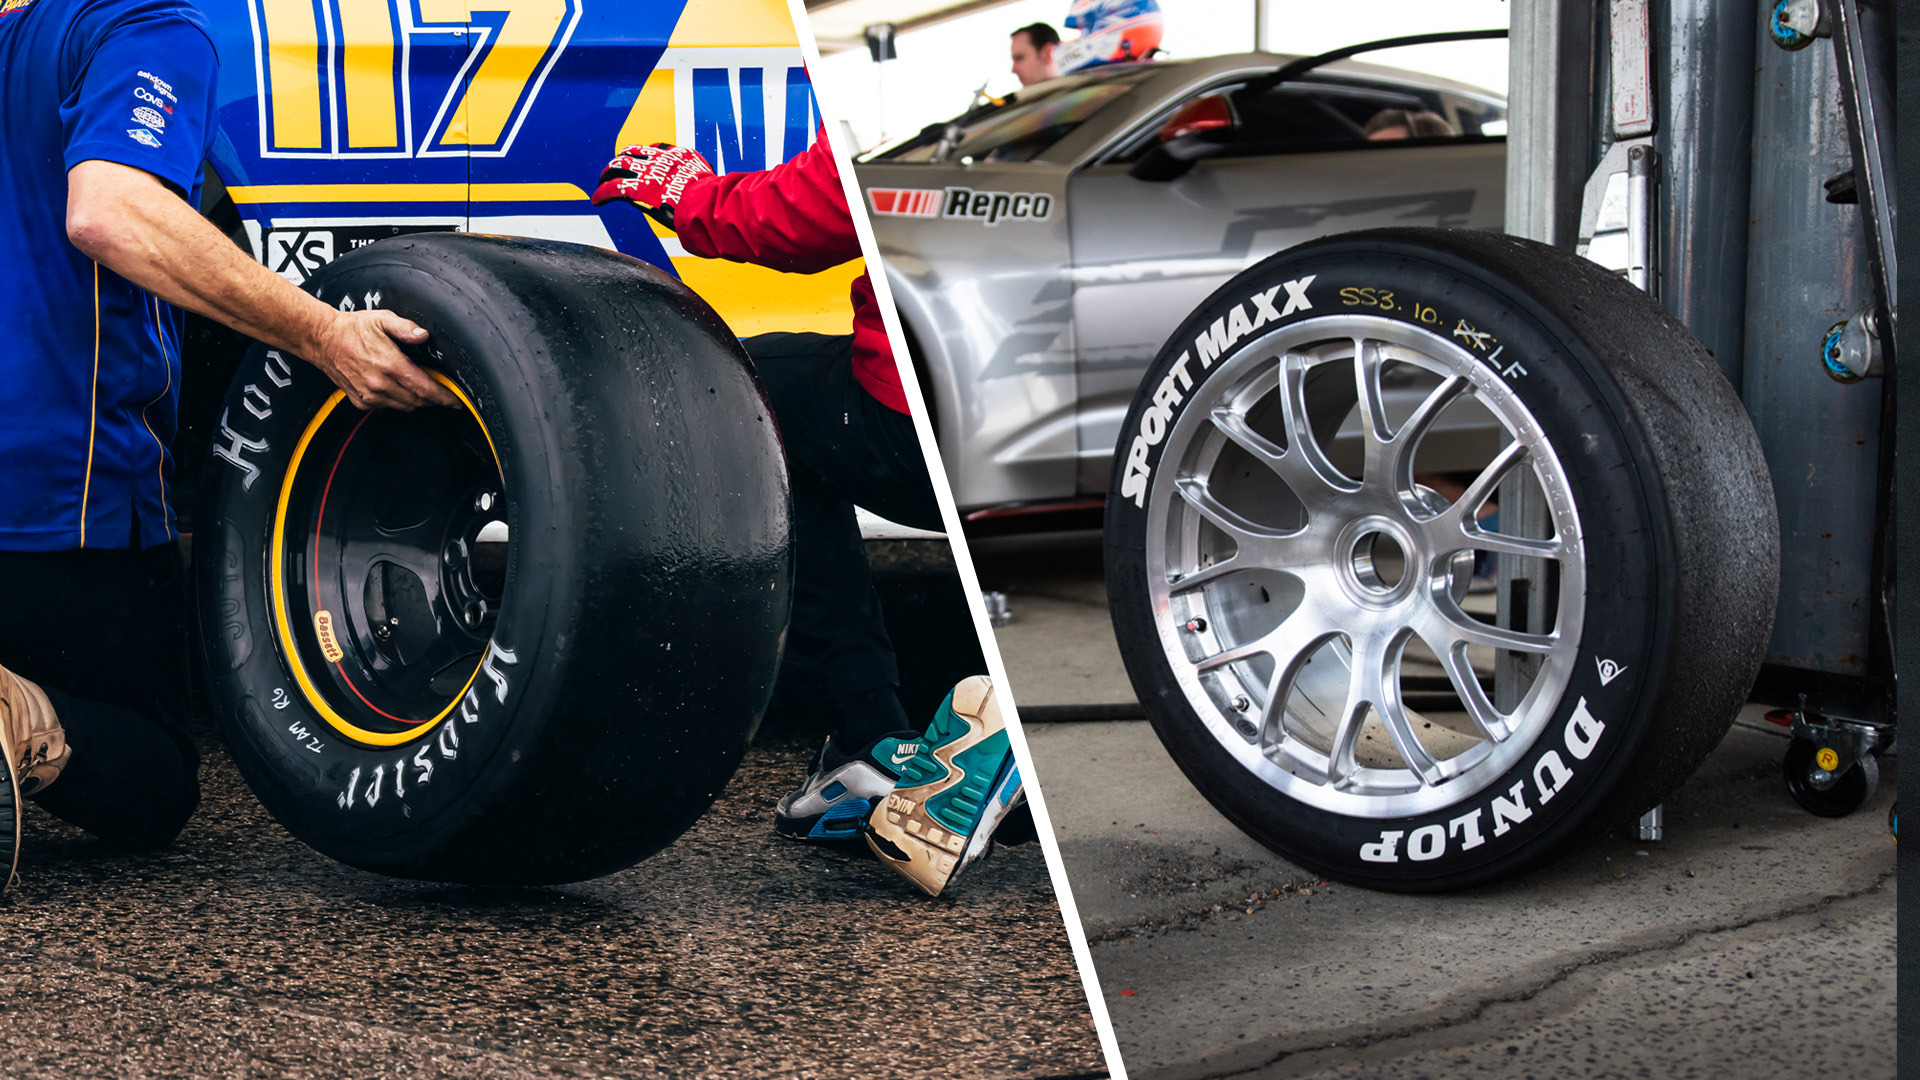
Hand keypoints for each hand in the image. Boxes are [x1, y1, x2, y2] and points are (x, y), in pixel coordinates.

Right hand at [305, 310, 457, 410]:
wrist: (322, 340)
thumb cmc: (352, 329)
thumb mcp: (382, 319)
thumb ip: (405, 328)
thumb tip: (423, 335)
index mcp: (391, 366)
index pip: (426, 389)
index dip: (444, 397)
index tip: (456, 400)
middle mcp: (381, 384)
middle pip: (418, 401)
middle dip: (434, 400)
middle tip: (445, 395)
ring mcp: (370, 395)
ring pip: (404, 406)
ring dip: (418, 401)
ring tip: (425, 392)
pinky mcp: (361, 401)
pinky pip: (387, 407)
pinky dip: (398, 402)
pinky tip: (400, 390)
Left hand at [590, 143, 713, 229]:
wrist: (706, 205)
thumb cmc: (714, 201)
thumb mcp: (712, 186)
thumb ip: (703, 185)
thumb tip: (710, 195)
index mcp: (679, 155)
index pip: (656, 149)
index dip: (644, 156)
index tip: (639, 162)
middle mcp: (660, 159)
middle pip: (632, 152)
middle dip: (621, 160)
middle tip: (614, 169)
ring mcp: (647, 172)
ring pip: (618, 165)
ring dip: (607, 173)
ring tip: (601, 181)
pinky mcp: (636, 188)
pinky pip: (612, 188)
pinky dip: (602, 193)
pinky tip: (597, 200)